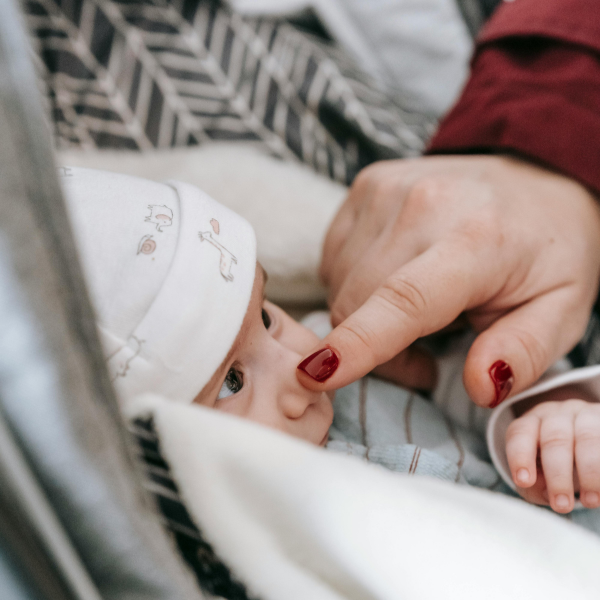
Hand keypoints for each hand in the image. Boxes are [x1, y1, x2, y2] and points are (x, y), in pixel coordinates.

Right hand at [296, 155, 599, 406]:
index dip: (359, 342)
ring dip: (366, 317)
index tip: (315, 374)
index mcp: (477, 240)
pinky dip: (355, 284)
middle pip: (358, 303)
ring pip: (341, 285)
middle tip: (427, 352)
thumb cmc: (546, 250)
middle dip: (377, 348)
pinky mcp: (366, 186)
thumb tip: (480, 387)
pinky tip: (395, 277)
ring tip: (418, 310)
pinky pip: (335, 259)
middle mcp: (422, 205)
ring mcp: (385, 190)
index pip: (406, 298)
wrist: (533, 173)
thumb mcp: (562, 309)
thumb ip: (524, 351)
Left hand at [506, 396, 599, 512]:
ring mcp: (584, 415)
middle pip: (555, 439)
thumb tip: (547, 494)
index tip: (524, 482)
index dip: (520, 457)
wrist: (588, 437)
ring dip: (590, 473)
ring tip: (591, 501)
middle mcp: (556, 415)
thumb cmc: (554, 462)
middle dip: (558, 475)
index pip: (520, 434)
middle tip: (562, 505)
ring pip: (587, 438)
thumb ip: (535, 486)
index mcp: (531, 423)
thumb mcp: (538, 473)